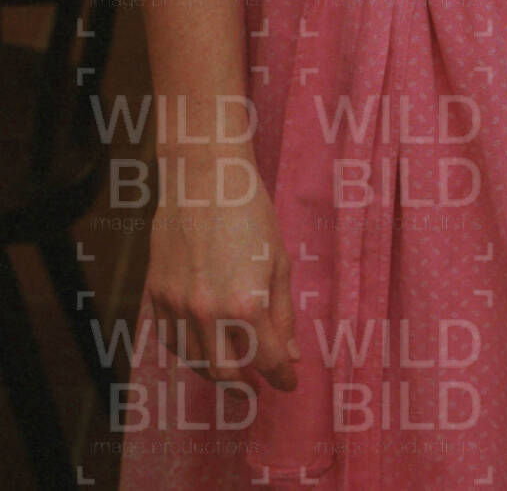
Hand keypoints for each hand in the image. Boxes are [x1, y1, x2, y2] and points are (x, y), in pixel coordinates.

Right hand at [146, 156, 299, 394]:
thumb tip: (291, 355)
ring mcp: (177, 306)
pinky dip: (188, 352)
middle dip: (246, 386)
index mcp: (245, 305)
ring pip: (195, 362)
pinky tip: (202, 349)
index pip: (267, 359)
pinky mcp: (156, 295)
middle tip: (258, 387)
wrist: (204, 178)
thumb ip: (283, 315)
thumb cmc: (250, 213)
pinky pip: (170, 340)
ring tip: (233, 372)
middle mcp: (207, 313)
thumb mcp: (278, 262)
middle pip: (227, 372)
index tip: (289, 383)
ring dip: (216, 374)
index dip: (282, 376)